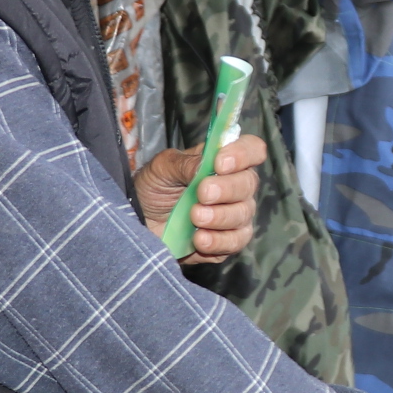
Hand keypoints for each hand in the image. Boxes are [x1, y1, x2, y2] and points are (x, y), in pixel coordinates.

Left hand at [136, 133, 265, 262]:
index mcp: (223, 160)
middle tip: (202, 194)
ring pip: (243, 214)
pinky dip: (218, 241)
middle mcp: (235, 186)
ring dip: (220, 216)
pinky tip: (199, 239)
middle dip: (227, 189)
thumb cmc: (155, 187)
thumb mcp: (163, 167)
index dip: (243, 154)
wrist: (141, 220)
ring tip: (195, 217)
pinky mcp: (227, 241)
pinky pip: (235, 242)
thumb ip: (186, 164)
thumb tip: (207, 165)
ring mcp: (234, 215)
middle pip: (249, 184)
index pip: (252, 149)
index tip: (220, 164)